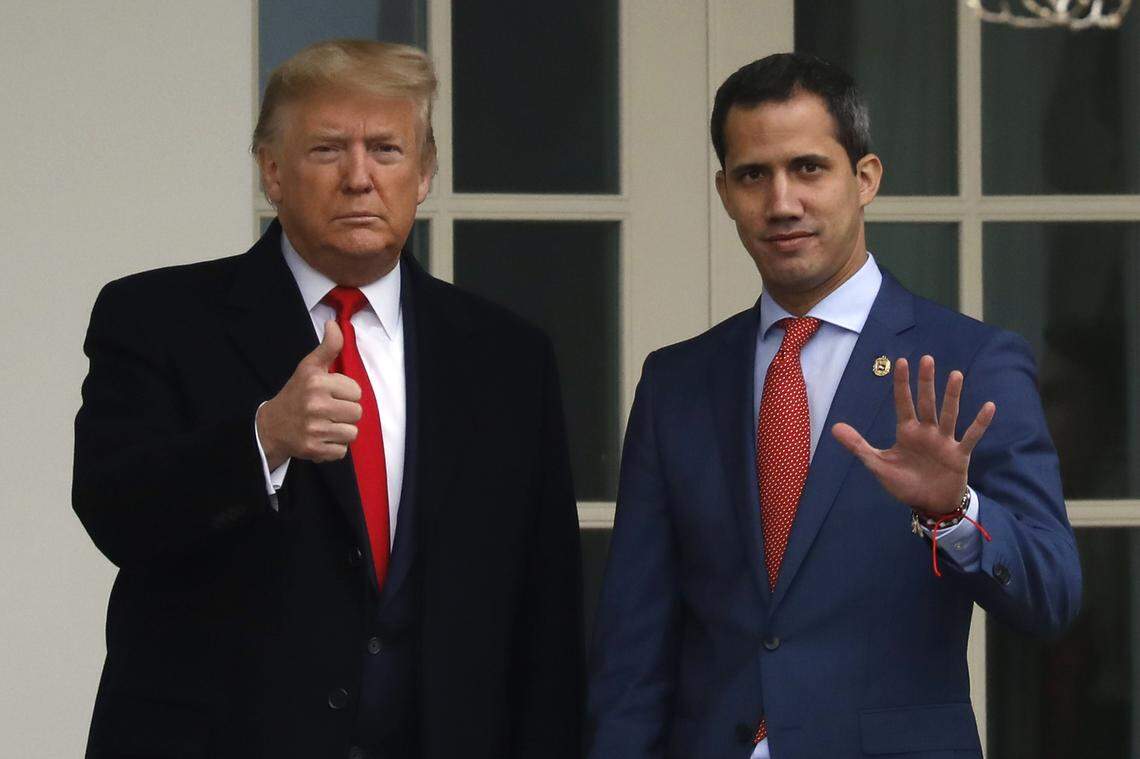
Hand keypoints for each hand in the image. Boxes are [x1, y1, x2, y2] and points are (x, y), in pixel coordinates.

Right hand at [256, 320, 362, 469]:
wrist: (271, 426)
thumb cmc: (296, 394)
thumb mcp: (309, 367)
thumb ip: (327, 347)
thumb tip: (334, 323)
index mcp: (316, 382)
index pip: (356, 391)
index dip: (346, 393)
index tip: (331, 394)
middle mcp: (315, 405)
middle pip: (357, 413)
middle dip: (346, 412)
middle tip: (329, 411)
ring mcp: (314, 429)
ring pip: (352, 432)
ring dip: (342, 430)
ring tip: (326, 424)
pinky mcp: (314, 449)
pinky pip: (342, 450)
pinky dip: (334, 447)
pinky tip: (321, 438)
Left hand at [831, 355, 994, 514]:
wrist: (929, 504)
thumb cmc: (904, 482)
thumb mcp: (878, 464)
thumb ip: (858, 446)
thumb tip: (834, 427)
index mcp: (907, 431)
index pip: (903, 403)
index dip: (901, 384)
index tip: (901, 361)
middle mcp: (926, 431)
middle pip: (926, 403)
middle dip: (926, 382)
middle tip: (927, 359)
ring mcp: (944, 441)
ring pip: (949, 414)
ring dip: (952, 396)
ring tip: (956, 374)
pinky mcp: (959, 454)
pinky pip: (971, 436)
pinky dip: (980, 423)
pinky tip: (989, 406)